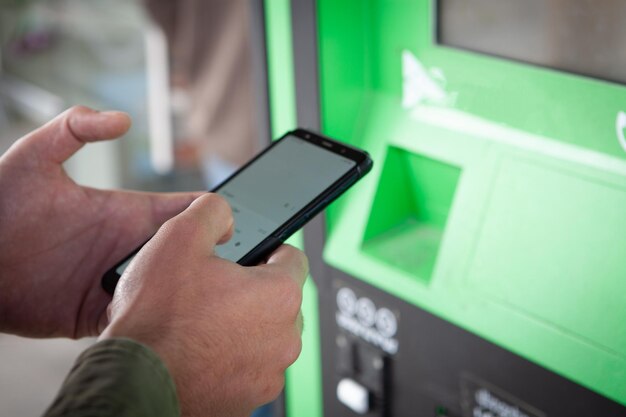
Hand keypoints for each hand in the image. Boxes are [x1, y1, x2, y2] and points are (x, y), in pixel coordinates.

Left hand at [0, 106, 202, 337]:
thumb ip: (75, 127)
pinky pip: (138, 320)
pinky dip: (155, 321)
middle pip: (187, 253)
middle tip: (221, 270)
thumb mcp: (33, 157)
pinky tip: (162, 319)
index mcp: (128, 213)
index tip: (227, 224)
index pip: (186, 211)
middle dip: (210, 261)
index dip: (213, 214)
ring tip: (197, 297)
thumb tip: (124, 119)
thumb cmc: (0, 205)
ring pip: (169, 290)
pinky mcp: (99, 314)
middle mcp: (129, 247)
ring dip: (184, 292)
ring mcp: (116, 282)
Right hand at [100, 194, 307, 416]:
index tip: (250, 255)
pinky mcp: (251, 398)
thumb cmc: (156, 318)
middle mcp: (285, 337)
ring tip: (203, 322)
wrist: (134, 381)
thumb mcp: (178, 238)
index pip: (293, 257)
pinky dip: (233, 358)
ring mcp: (270, 372)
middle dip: (253, 291)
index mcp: (279, 294)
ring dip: (243, 326)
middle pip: (280, 299)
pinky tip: (202, 351)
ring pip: (265, 335)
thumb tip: (224, 212)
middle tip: (215, 289)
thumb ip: (212, 211)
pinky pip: (250, 367)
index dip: (267, 250)